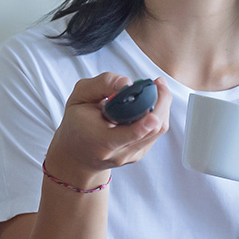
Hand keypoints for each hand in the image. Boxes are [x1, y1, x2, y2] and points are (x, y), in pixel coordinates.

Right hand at [45, 74, 172, 187]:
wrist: (77, 155)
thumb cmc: (77, 124)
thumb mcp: (79, 97)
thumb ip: (102, 85)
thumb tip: (126, 83)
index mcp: (101, 141)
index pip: (130, 134)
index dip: (145, 123)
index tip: (154, 108)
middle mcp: (119, 152)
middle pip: (151, 129)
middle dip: (161, 103)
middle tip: (158, 83)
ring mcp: (131, 155)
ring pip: (158, 130)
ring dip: (162, 106)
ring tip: (157, 88)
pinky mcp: (139, 153)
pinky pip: (155, 132)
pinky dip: (157, 114)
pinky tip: (150, 103)